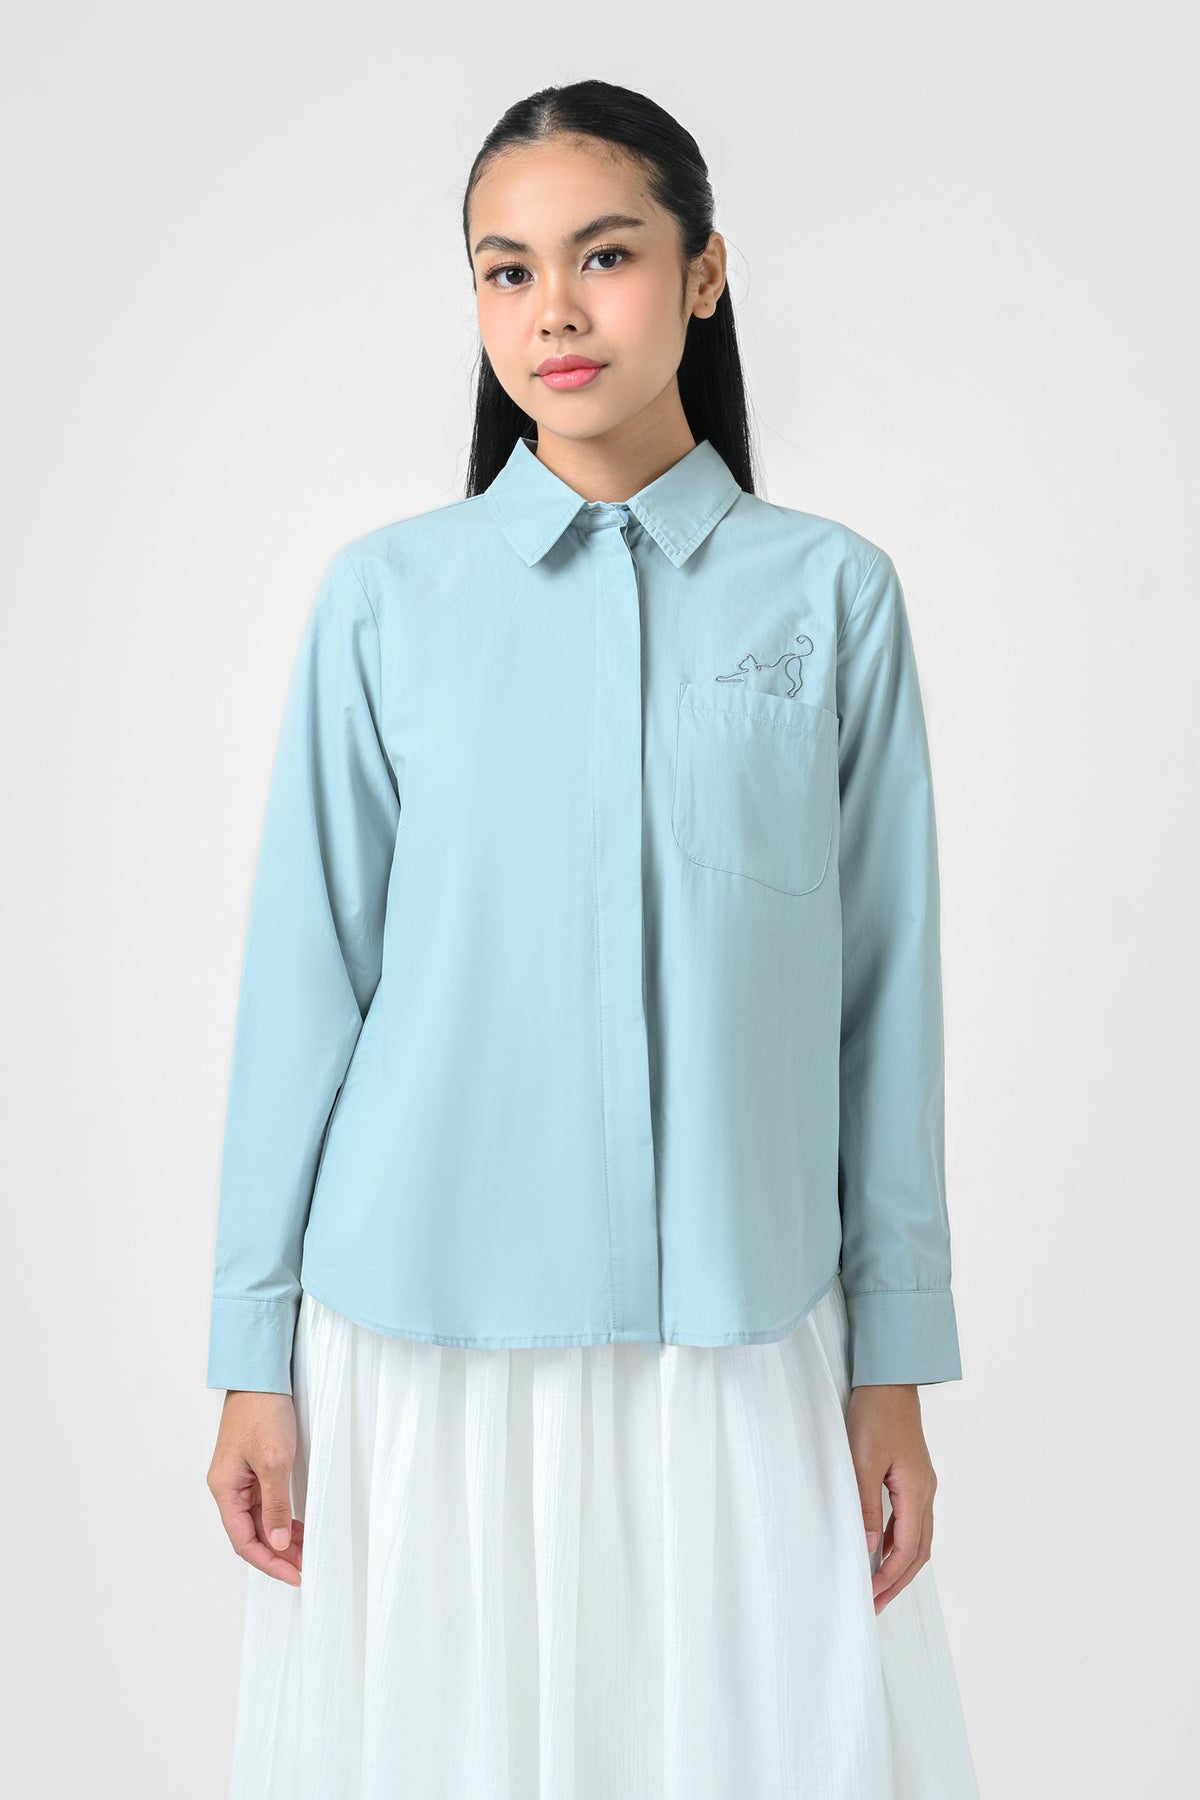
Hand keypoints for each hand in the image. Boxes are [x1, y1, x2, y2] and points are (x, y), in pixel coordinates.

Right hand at [207, 1391, 303, 1586]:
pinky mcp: (253, 1467)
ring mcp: (240, 1478)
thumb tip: (275, 1543)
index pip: (243, 1540)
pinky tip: (297, 1526)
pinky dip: (280, 1517)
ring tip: (306, 1551)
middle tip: (305, 1566)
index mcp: (225, 1489)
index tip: (294, 1575)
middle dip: (277, 1554)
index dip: (268, 1562)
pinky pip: (264, 1503)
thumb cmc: (263, 1412)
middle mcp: (228, 1487)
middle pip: (250, 1533)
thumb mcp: (274, 1461)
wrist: (262, 1375)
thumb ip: (275, 1504)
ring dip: (280, 1538)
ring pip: (259, 1520)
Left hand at [846, 1383, 936, 1614]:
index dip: (889, 1576)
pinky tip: (879, 1549)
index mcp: (916, 1491)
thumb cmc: (875, 1414)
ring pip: (917, 1538)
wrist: (888, 1380)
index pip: (906, 1549)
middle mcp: (925, 1492)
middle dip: (898, 1581)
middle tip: (875, 1604)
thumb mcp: (862, 1460)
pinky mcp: (913, 1477)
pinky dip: (897, 1542)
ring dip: (899, 1564)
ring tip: (877, 1585)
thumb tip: (866, 1548)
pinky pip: (910, 1520)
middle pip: (918, 1551)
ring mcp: (922, 1485)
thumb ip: (864, 1505)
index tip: (869, 1595)